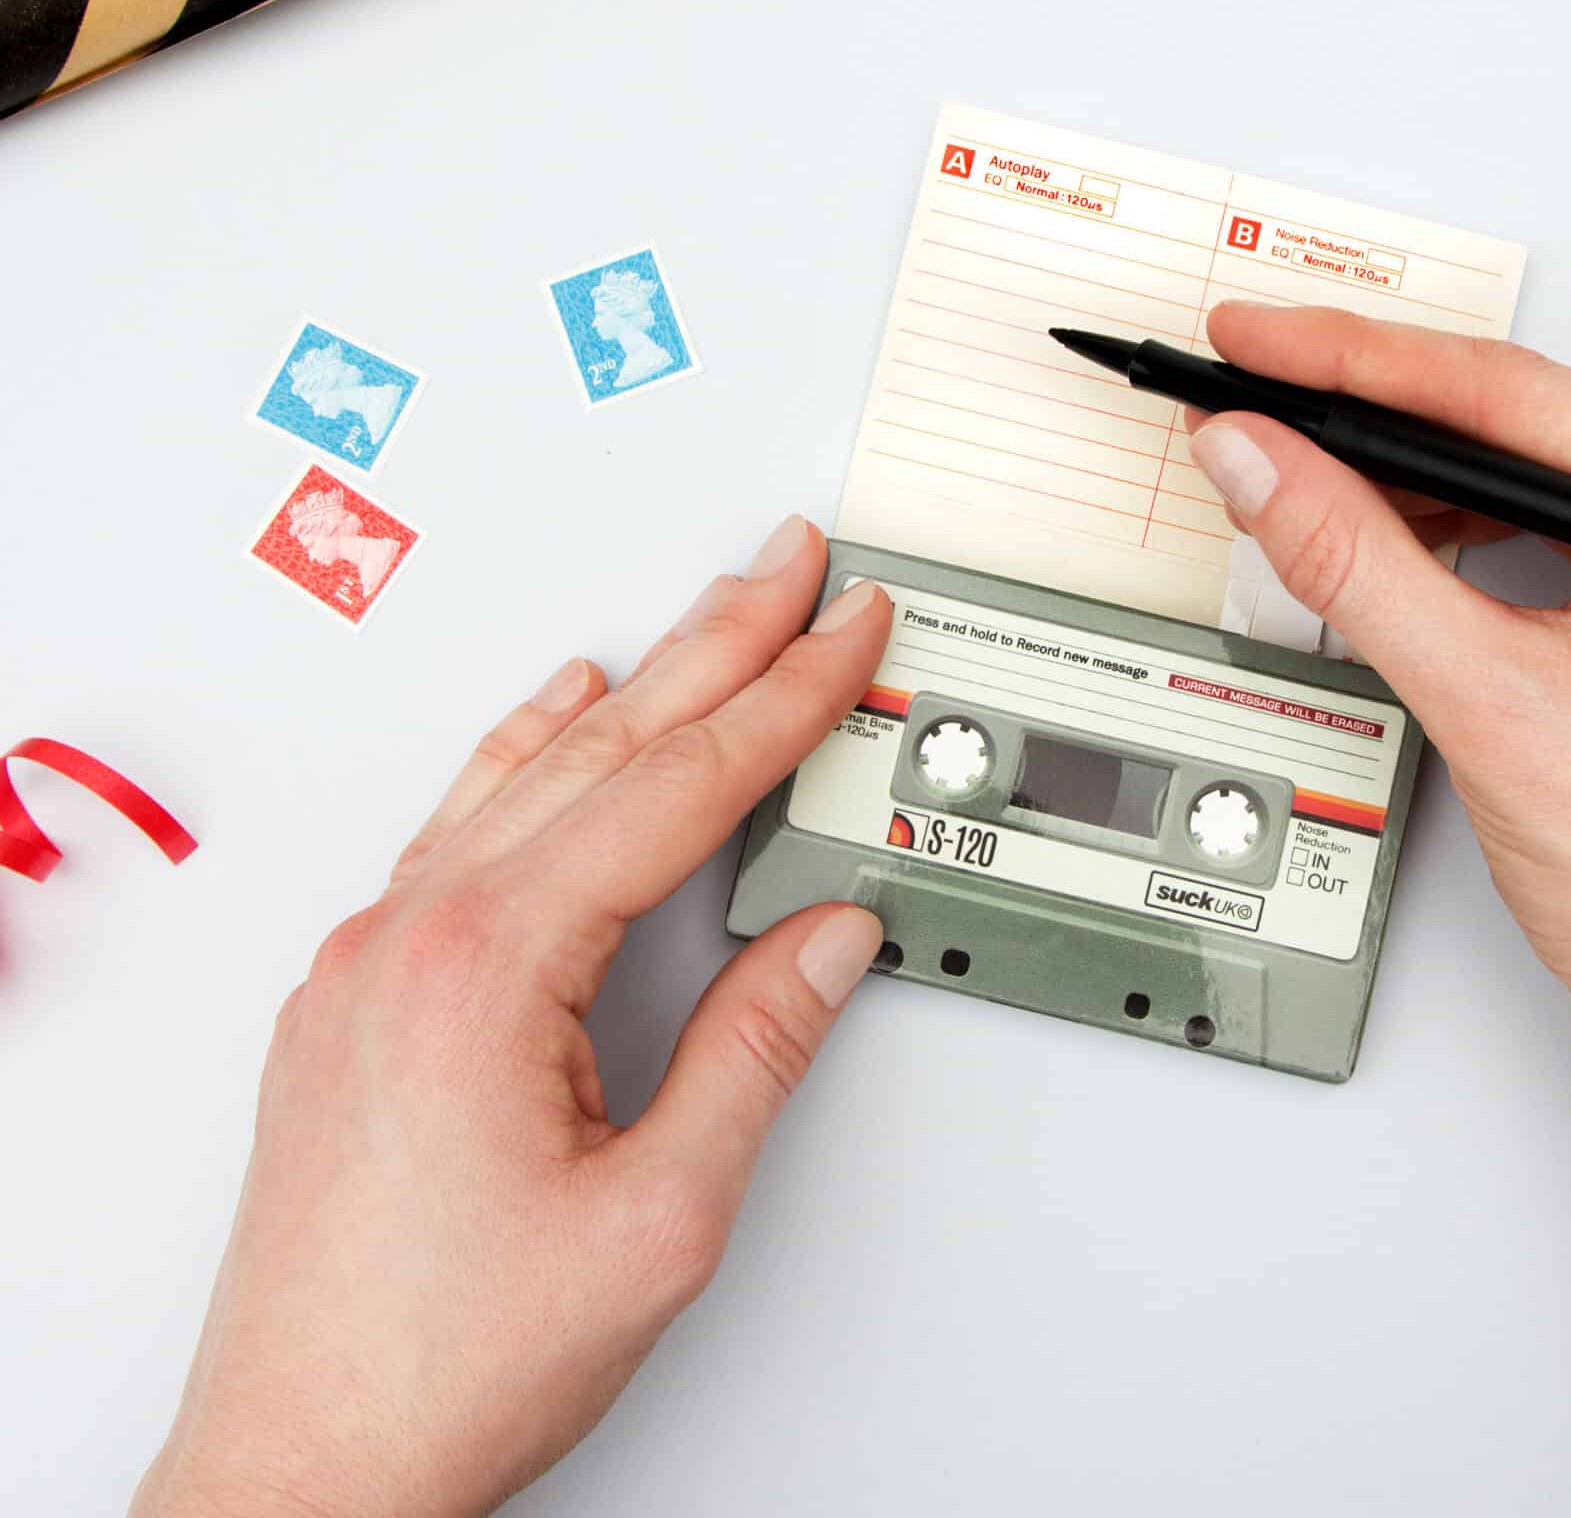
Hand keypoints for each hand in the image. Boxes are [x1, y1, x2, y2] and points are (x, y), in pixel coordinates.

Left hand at [133, 518, 889, 1517]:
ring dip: (637, 685)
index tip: (847, 631)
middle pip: (606, 746)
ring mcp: (375, 958)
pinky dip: (532, 751)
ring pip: (532, 771)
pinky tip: (560, 711)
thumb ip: (756, 1051)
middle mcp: (415, 936)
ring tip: (708, 615)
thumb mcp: (658, 1215)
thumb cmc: (447, 1364)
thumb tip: (828, 936)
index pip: (677, 789)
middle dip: (719, 643)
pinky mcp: (362, 993)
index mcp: (488, 966)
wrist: (302, 1469)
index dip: (783, 698)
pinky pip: (463, 823)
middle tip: (793, 565)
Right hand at [1185, 302, 1570, 1121]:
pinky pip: (1558, 522)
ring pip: (1534, 469)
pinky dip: (1463, 526)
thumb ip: (1353, 562)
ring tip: (1295, 459)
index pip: (1516, 395)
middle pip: (1526, 419)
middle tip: (1256, 382)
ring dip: (1412, 472)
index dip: (1358, 362)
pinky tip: (1381, 526)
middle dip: (1375, 411)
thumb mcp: (1489, 703)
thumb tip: (1260, 460)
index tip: (1260, 338)